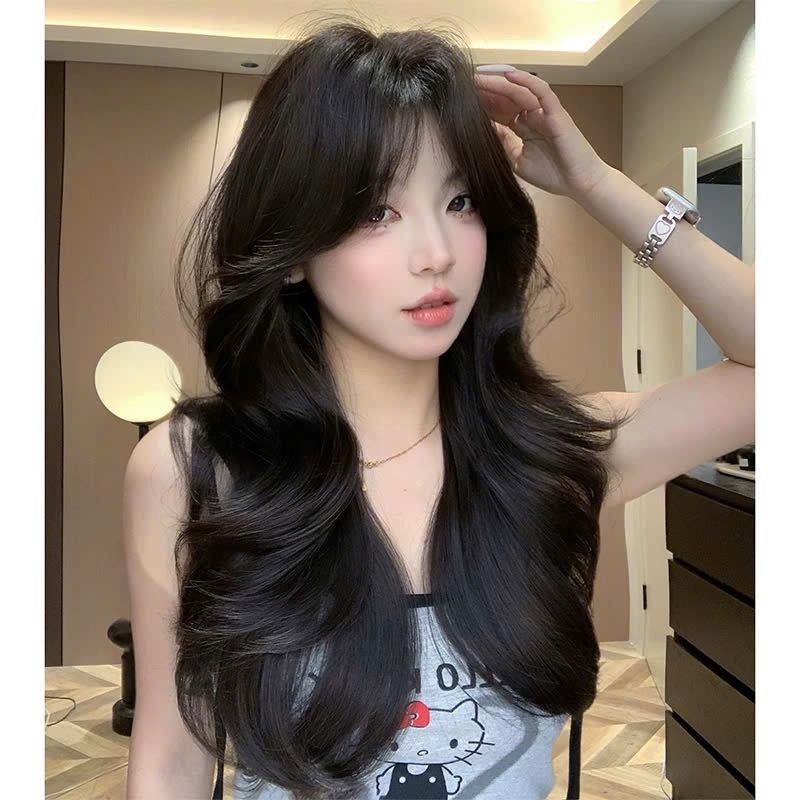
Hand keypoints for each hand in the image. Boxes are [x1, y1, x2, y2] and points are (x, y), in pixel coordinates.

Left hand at [474, 67, 610, 201]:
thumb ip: (503, 145)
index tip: (460, 99)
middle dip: (486, 89)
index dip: (482, 103)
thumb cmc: (554, 174)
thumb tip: (483, 131)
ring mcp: (544, 112)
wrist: (579, 183)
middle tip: (463, 81)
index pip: (499, 110)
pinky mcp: (556, 112)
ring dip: (499, 82)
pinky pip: (541, 91)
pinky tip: (508, 75)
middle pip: (505, 97)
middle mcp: (533, 115)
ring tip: (479, 76)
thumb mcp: (518, 161)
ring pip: (519, 91)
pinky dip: (526, 81)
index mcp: (523, 127)